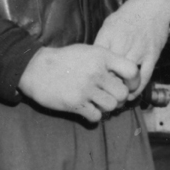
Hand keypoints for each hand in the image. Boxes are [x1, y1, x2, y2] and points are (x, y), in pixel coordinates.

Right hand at [17, 45, 137, 122]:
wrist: (36, 68)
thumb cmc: (65, 60)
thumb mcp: (89, 51)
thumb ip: (108, 61)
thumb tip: (126, 76)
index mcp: (102, 56)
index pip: (132, 71)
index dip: (134, 81)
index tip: (128, 85)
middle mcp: (96, 72)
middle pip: (122, 94)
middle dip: (119, 98)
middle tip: (111, 97)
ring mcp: (85, 89)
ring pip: (111, 107)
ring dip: (107, 108)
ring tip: (98, 103)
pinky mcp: (75, 103)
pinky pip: (96, 117)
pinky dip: (94, 116)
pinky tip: (88, 109)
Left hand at [92, 0, 169, 93]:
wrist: (152, 6)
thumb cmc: (127, 17)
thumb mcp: (108, 25)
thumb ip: (100, 43)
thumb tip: (90, 63)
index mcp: (108, 35)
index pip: (96, 61)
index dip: (92, 76)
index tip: (90, 85)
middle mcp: (123, 43)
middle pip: (110, 71)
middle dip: (104, 86)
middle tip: (100, 95)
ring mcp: (139, 50)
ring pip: (126, 77)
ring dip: (119, 89)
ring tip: (113, 97)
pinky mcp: (152, 55)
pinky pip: (144, 77)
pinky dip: (136, 89)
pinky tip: (130, 95)